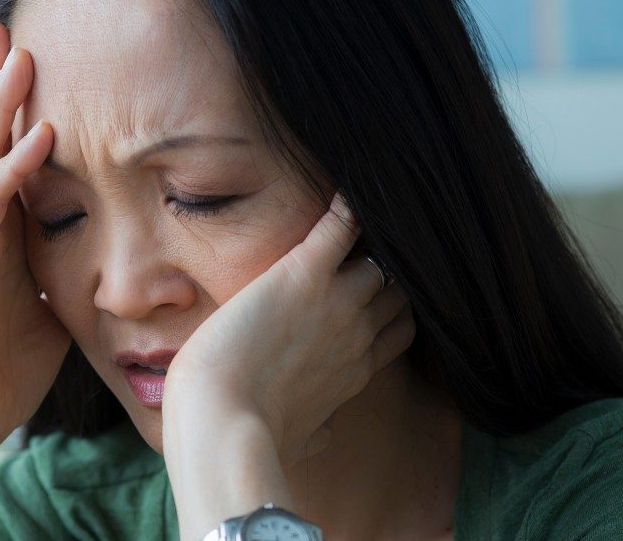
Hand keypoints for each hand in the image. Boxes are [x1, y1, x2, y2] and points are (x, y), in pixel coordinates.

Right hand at [0, 19, 69, 450]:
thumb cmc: (4, 366)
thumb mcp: (51, 304)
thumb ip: (68, 268)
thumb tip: (110, 255)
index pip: (0, 151)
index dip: (10, 106)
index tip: (29, 59)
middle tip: (4, 25)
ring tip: (17, 52)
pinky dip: (13, 164)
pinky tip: (38, 133)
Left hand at [163, 192, 414, 466]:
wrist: (223, 418)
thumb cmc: (251, 434)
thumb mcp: (298, 440)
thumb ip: (317, 431)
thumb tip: (323, 437)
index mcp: (355, 371)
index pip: (399, 329)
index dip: (393, 308)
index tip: (382, 293)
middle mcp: (357, 333)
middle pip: (396, 289)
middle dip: (390, 269)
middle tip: (374, 241)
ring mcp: (338, 301)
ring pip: (378, 256)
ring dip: (372, 236)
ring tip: (367, 207)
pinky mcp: (303, 273)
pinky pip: (342, 224)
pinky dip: (347, 203)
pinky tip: (346, 181)